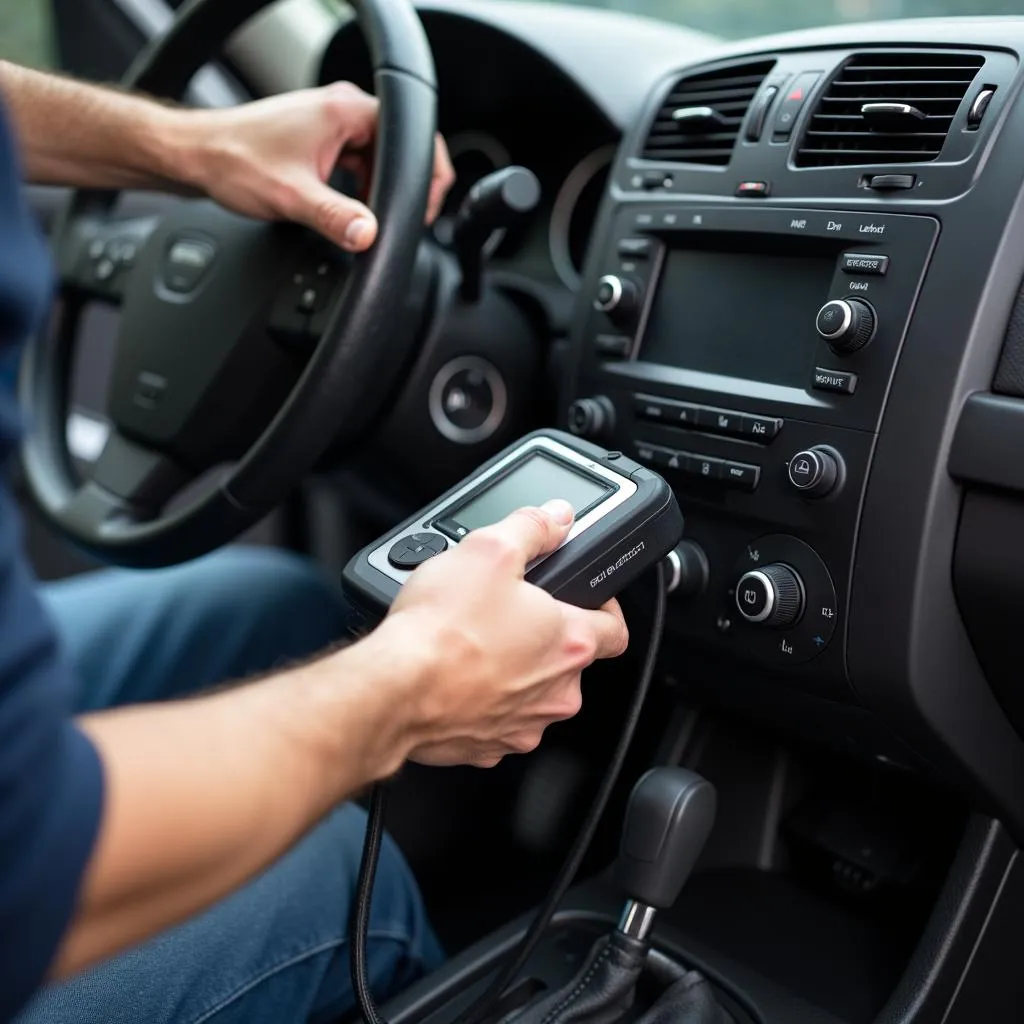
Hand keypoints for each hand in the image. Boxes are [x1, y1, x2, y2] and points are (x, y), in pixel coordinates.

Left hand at [175, 81, 454, 251]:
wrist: (195, 156)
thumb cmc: (234, 161)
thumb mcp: (292, 198)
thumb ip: (336, 218)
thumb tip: (369, 236)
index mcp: (344, 111)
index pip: (412, 137)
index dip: (427, 176)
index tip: (423, 209)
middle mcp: (341, 109)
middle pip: (398, 149)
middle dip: (402, 188)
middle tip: (395, 221)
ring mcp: (331, 123)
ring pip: (378, 159)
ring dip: (379, 189)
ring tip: (365, 216)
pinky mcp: (320, 139)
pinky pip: (358, 163)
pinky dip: (360, 187)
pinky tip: (348, 208)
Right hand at [380, 500, 628, 767]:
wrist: (393, 689)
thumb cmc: (441, 630)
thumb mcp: (489, 549)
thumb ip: (532, 529)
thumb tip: (555, 519)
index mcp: (569, 644)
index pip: (616, 629)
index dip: (604, 607)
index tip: (584, 598)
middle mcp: (555, 692)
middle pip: (567, 660)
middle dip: (543, 637)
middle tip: (508, 613)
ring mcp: (522, 725)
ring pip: (531, 692)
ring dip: (512, 671)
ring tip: (474, 644)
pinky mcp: (486, 747)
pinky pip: (495, 719)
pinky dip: (481, 700)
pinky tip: (456, 677)